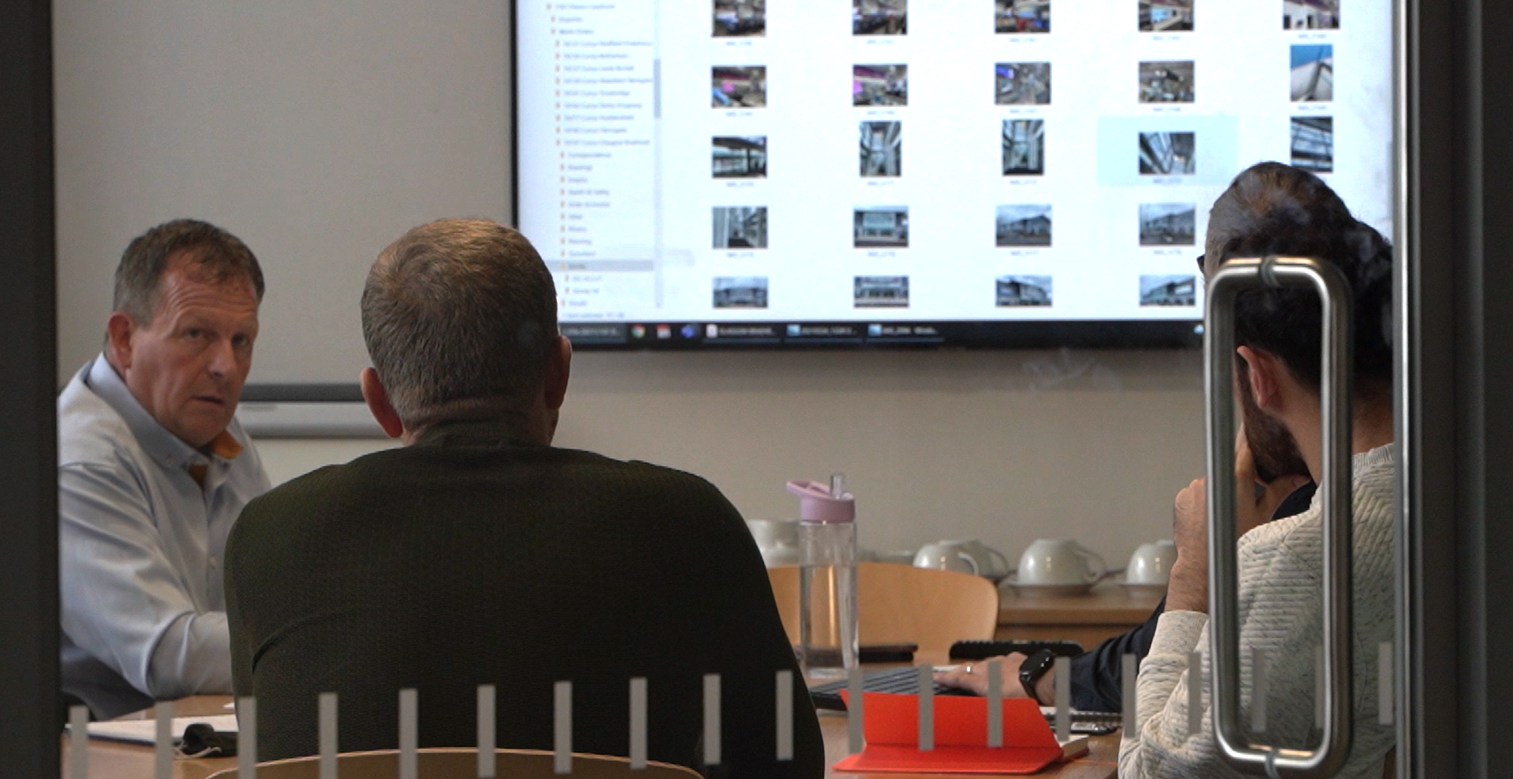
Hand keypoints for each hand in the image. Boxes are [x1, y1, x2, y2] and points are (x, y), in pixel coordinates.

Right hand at [934, 653, 1049, 702]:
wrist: (1044, 682)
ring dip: (980, 669)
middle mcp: (990, 668)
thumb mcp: (1001, 709)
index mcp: (983, 682)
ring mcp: (1002, 661)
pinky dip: (999, 665)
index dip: (946, 678)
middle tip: (950, 675)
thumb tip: (973, 722)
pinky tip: (1003, 669)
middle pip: (969, 668)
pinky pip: (1002, 661)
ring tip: (978, 675)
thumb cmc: (1024, 698)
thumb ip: (986, 709)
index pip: (959, 678)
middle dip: (959, 672)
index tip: (934, 676)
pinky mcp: (1015, 658)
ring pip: (986, 664)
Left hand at [1166, 425, 1310, 613]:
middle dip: (1238, 477)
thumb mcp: (1264, 517)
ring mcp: (1193, 487)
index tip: (1258, 429)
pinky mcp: (1181, 497)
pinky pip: (1196, 493)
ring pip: (1212, 480)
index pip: (1245, 446)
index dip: (1252, 439)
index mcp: (1235, 477)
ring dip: (1221, 490)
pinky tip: (1212, 517)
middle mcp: (1210, 476)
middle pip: (1228, 466)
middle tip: (1247, 497)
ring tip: (1228, 514)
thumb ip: (1280, 491)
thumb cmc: (1237, 545)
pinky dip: (1204, 500)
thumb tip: (1300, 476)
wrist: (1205, 566)